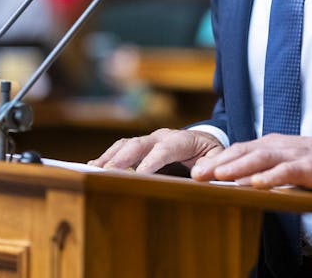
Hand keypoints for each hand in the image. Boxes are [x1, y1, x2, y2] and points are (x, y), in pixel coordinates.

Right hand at [89, 128, 223, 172]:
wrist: (204, 142)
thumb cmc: (211, 154)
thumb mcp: (218, 159)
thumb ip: (211, 166)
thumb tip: (198, 174)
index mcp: (182, 140)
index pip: (165, 149)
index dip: (152, 162)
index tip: (139, 175)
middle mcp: (161, 136)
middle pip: (139, 144)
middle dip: (123, 158)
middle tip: (108, 173)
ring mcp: (148, 140)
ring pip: (125, 144)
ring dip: (110, 157)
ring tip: (94, 170)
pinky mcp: (140, 147)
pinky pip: (120, 149)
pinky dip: (107, 157)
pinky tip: (93, 167)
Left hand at [190, 134, 311, 189]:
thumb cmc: (310, 160)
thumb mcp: (281, 160)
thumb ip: (260, 166)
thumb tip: (233, 180)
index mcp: (268, 144)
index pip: (237, 150)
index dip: (216, 160)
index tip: (195, 172)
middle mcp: (276, 146)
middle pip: (243, 152)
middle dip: (218, 164)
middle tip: (197, 175)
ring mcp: (292, 155)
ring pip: (261, 159)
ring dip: (238, 167)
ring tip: (220, 176)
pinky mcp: (308, 167)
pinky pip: (286, 172)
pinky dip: (271, 177)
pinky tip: (257, 184)